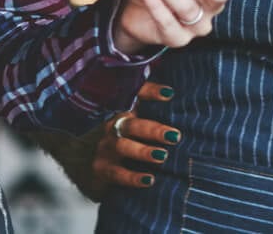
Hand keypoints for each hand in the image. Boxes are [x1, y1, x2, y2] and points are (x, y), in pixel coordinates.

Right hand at [91, 81, 179, 195]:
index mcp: (125, 111)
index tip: (169, 94)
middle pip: (131, 123)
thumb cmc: (126, 141)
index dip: (150, 92)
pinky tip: (149, 180)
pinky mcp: (101, 168)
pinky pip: (117, 173)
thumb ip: (155, 115)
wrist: (93, 165)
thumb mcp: (136, 126)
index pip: (135, 95)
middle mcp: (113, 125)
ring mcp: (105, 147)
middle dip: (153, 129)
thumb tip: (179, 103)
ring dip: (143, 151)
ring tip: (162, 156)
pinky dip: (133, 177)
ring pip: (122, 146)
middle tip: (175, 136)